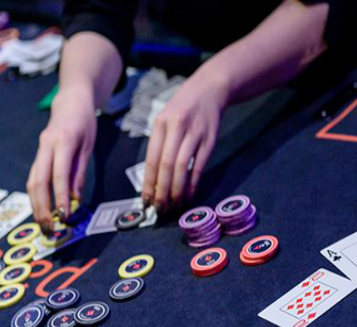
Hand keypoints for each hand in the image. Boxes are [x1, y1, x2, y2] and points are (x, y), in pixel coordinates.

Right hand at [27, 88, 96, 231]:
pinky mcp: (38, 155)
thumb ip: (80, 172)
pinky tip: (41, 210)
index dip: (60, 197)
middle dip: (42, 207)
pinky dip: (36, 197)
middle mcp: (46, 146)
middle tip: (49, 228)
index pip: (59, 174)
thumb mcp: (88, 146)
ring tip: (44, 225)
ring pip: (32, 182)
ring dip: (36, 205)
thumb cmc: (84, 122)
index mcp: (62, 141)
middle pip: (38, 181)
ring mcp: (39, 150)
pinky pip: (33, 179)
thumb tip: (76, 199)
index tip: (64, 216)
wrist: (70, 101)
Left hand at [142, 72, 227, 211]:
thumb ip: (159, 144)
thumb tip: (153, 178)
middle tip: (160, 208)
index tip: (146, 200)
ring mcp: (195, 133)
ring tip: (174, 204)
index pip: (151, 158)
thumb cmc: (183, 108)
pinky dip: (193, 183)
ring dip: (177, 189)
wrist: (210, 89)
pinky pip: (199, 165)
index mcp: (160, 124)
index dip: (148, 182)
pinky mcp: (210, 139)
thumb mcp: (165, 119)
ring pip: (182, 166)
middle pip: (166, 165)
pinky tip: (189, 195)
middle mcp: (176, 127)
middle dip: (161, 190)